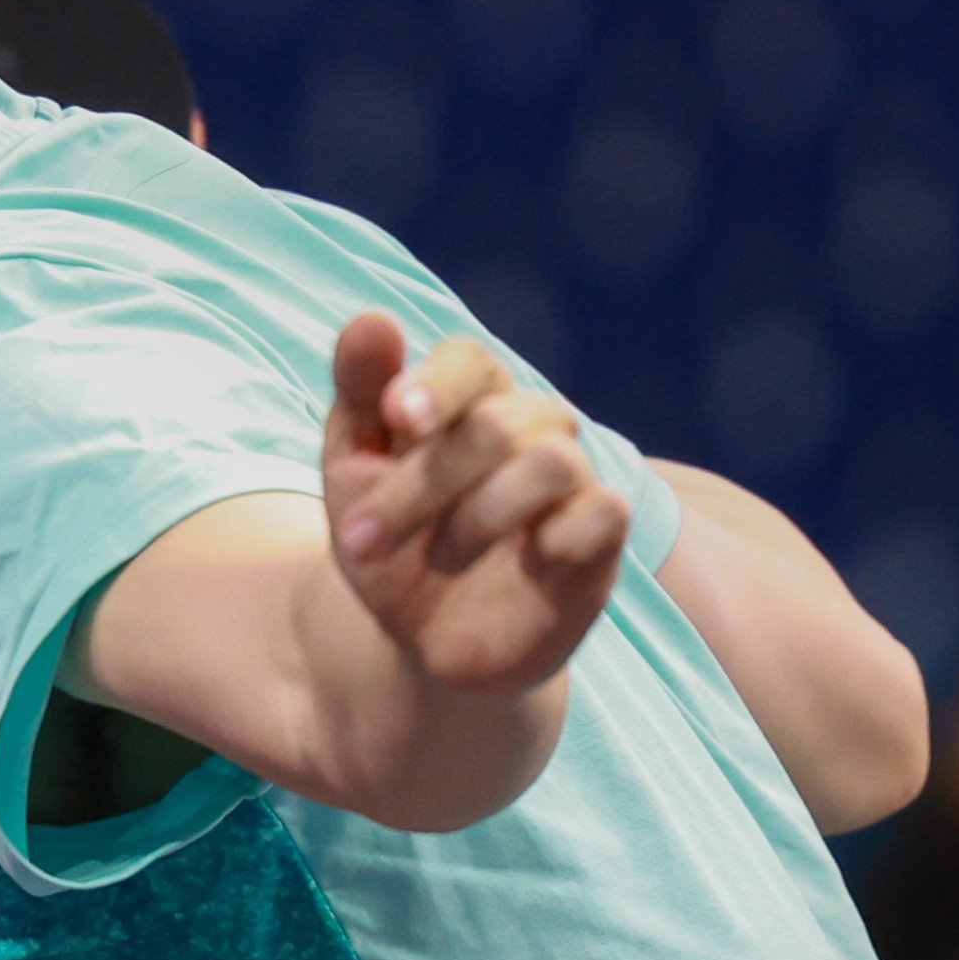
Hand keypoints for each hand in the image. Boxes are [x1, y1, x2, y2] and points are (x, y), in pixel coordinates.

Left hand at [325, 313, 629, 697]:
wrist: (422, 642)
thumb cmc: (392, 540)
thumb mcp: (354, 470)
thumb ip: (360, 393)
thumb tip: (373, 317)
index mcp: (469, 400)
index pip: (469, 359)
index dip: (436, 383)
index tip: (397, 418)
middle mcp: (529, 427)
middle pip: (495, 422)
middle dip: (420, 483)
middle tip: (362, 538)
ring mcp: (572, 480)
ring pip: (551, 460)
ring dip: (478, 514)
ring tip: (441, 557)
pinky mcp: (600, 536)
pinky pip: (604, 510)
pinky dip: (560, 534)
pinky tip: (527, 560)